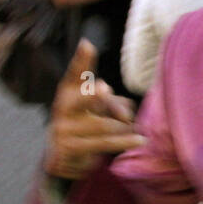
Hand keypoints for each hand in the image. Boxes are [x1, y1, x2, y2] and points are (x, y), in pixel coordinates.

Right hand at [44, 40, 145, 179]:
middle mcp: (63, 107)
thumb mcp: (97, 108)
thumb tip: (128, 112)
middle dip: (93, 94)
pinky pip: (104, 143)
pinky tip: (140, 140)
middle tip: (105, 88)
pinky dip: (125, 141)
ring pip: (103, 124)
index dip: (81, 60)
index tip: (87, 44)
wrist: (62, 158)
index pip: (75, 75)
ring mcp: (64, 128)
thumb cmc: (84, 124)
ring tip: (134, 127)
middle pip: (82, 98)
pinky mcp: (71, 148)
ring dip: (124, 127)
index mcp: (68, 92)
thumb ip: (111, 103)